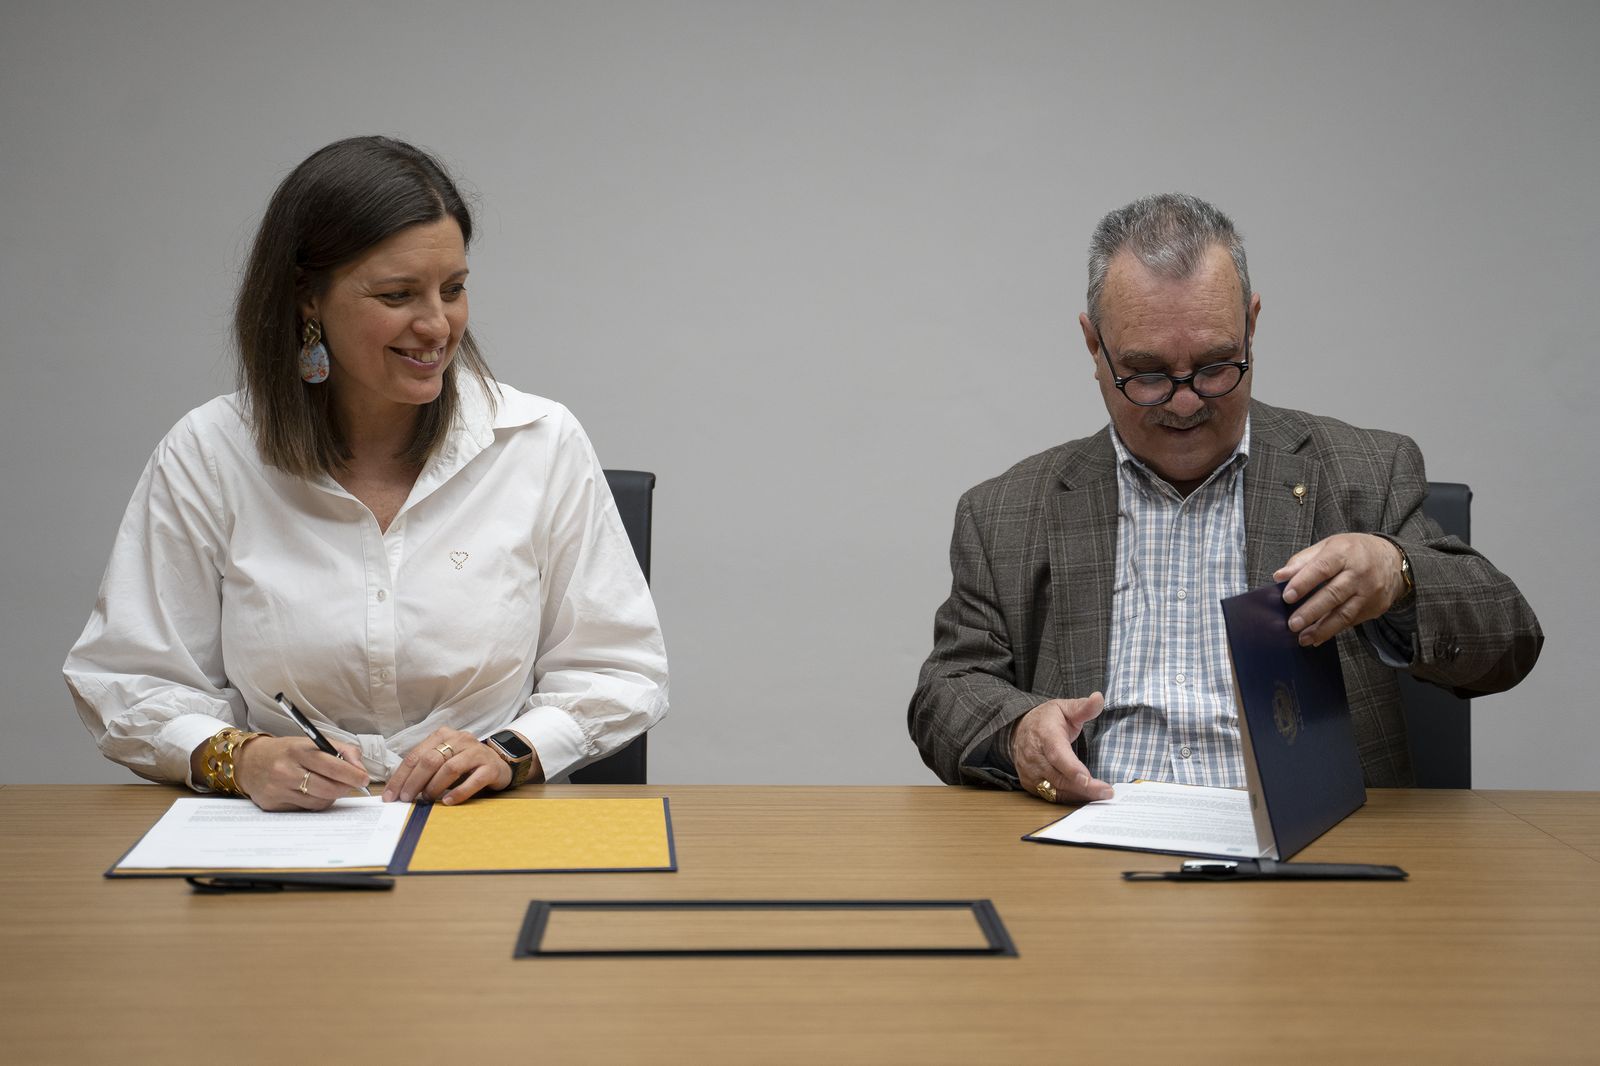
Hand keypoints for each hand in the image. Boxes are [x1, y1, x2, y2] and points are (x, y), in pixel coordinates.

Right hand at [232, 736, 369, 811]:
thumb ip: (341, 750)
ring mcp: (278, 789)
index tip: (363, 778)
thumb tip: (360, 769)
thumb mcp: (312, 742)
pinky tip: (313, 793)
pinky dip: (315, 802)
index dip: (353, 775)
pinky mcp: (273, 805)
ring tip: (331, 786)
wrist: (249, 762)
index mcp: (298, 750)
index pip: (333, 766)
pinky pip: (305, 809)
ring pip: (319, 802)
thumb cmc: (286, 751)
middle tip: (352, 785)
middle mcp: (286, 770)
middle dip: (346, 788)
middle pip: (328, 788)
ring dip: (332, 796)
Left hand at [382, 728, 514, 805]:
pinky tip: (448, 801)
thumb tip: (400, 789)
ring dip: (434, 786)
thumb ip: (425, 767)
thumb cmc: (464, 763)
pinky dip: (458, 792)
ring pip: (450, 768)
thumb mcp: (443, 759)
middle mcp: (460, 739)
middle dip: (414, 782)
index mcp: (443, 735)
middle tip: (406, 799)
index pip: (416, 755)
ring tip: (426, 799)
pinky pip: (472, 780)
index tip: (390, 795)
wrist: (499, 763)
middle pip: (431, 760)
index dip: (400, 776)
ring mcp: (476, 752)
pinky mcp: (490, 767)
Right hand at [1010, 693, 1113, 803]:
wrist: (1020, 729)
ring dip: (1080, 795)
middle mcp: (1034, 756)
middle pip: (1059, 777)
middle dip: (1085, 787)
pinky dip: (1070, 798)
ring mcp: (1030, 772)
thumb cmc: (1047, 720)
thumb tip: (1099, 698)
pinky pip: (1051, 796)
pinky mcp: (1030, 784)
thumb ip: (1083, 707)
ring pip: (1056, 790)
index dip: (1071, 768)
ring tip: (1102, 795)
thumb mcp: (1065, 708)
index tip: (1087, 778)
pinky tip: (1086, 797)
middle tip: (1107, 791)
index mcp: (1045, 734)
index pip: (1057, 754)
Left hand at [1274, 533, 1408, 646]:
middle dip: (1311, 611)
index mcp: (1344, 553)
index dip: (1304, 582)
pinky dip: (1333, 630)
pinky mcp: (1375, 607)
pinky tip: (1318, 637)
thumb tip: (1279, 576)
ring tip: (1303, 638)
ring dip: (1322, 629)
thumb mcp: (1328, 546)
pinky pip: (1352, 622)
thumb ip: (1302, 561)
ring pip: (1344, 614)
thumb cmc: (1352, 551)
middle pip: (1333, 594)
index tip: (1287, 596)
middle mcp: (1359, 573)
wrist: (1392, 559)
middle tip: (1292, 624)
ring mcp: (1370, 592)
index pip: (1322, 568)